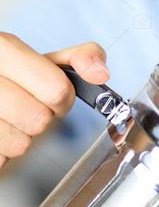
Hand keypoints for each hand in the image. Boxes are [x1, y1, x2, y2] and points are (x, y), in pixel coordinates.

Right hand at [0, 33, 109, 166]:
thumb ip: (79, 58)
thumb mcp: (44, 60)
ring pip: (19, 143)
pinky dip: (2, 152)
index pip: (57, 89)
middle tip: (27, 106)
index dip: (62, 98)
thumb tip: (100, 74)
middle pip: (39, 119)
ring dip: (20, 136)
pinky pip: (2, 159)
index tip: (53, 95)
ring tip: (7, 119)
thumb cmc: (12, 78)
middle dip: (40, 117)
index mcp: (3, 47)